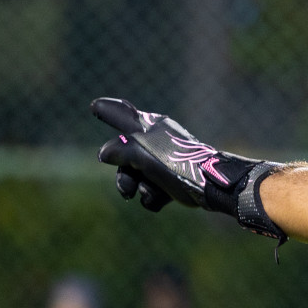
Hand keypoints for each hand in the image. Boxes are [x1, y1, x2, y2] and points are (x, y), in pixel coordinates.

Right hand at [92, 99, 284, 244]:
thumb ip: (119, 150)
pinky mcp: (176, 179)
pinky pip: (154, 188)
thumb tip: (104, 153)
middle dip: (123, 174)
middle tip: (126, 190)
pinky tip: (159, 201)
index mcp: (150, 126)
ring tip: (147, 194)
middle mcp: (157, 140)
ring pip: (139, 175)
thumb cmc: (177, 164)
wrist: (212, 186)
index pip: (123, 114)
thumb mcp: (142, 153)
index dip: (108, 110)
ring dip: (139, 188)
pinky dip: (153, 196)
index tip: (95, 106)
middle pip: (126, 155)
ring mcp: (167, 160)